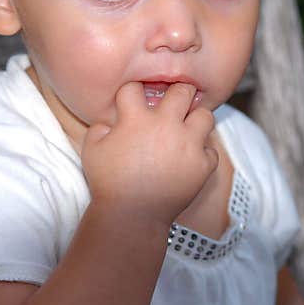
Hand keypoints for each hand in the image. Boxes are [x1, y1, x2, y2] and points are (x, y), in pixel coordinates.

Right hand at [81, 82, 217, 226]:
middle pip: (182, 90)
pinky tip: (190, 158)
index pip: (135, 88)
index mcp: (137, 118)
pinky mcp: (202, 165)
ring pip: (205, 115)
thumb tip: (112, 120)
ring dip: (196, 120)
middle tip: (173, 103)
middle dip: (177, 93)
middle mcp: (166, 126)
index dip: (132, 93)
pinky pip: (211, 150)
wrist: (132, 216)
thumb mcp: (92, 149)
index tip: (133, 102)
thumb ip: (100, 126)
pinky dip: (203, 153)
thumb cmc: (109, 183)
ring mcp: (188, 145)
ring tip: (187, 129)